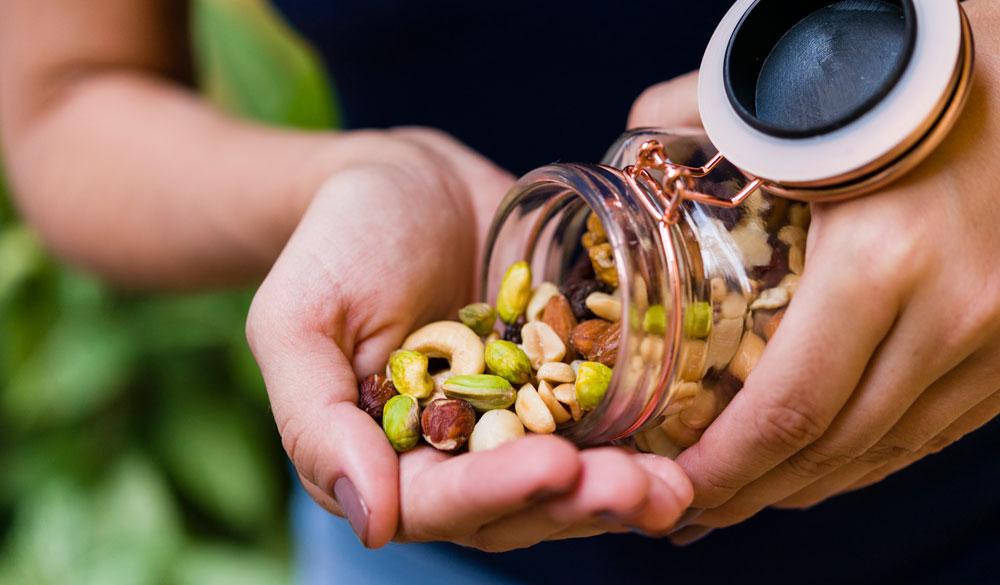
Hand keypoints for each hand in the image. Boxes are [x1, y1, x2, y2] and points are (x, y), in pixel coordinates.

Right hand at [246, 128, 692, 549]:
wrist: (403, 181)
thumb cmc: (335, 244)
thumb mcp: (296, 321)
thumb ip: (315, 424)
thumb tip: (370, 521)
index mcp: (388, 458)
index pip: (439, 503)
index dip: (497, 493)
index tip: (554, 467)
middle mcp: (458, 454)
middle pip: (520, 505)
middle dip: (580, 501)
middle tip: (644, 489)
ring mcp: (518, 419)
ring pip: (573, 475)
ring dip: (625, 486)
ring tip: (677, 482)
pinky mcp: (563, 379)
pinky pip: (605, 416)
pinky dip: (646, 432)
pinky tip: (691, 437)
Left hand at [629, 0, 999, 544]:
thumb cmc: (917, 70)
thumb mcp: (806, 96)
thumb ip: (701, 111)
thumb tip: (633, 139)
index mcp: (882, 261)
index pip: (789, 408)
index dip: (726, 468)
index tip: (674, 487)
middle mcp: (954, 314)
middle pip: (837, 447)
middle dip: (755, 491)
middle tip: (693, 507)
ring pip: (891, 450)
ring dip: (811, 484)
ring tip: (747, 496)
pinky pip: (939, 428)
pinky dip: (874, 456)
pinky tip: (827, 462)